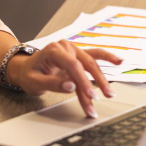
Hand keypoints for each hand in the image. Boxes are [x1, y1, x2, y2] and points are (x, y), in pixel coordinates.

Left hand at [7, 41, 122, 117]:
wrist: (25, 69)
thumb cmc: (29, 75)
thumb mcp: (35, 82)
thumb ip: (53, 83)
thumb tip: (71, 86)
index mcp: (53, 50)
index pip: (72, 65)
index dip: (83, 81)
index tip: (90, 95)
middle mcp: (65, 47)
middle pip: (85, 64)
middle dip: (95, 82)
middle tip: (101, 98)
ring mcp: (73, 50)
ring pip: (91, 64)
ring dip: (102, 78)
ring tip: (110, 92)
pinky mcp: (78, 56)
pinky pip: (95, 56)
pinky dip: (107, 58)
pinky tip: (119, 61)